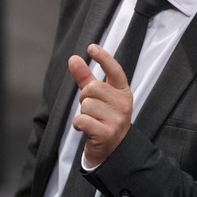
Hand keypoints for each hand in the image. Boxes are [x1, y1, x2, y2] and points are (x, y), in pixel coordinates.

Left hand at [69, 43, 132, 166]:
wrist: (113, 148)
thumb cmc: (104, 118)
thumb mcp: (97, 96)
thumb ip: (85, 77)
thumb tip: (73, 58)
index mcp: (123, 92)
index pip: (115, 70)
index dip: (103, 58)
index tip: (91, 47)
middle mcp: (123, 104)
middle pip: (93, 88)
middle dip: (85, 97)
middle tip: (91, 108)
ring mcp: (117, 119)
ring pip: (86, 105)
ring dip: (83, 113)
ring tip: (92, 120)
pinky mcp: (107, 133)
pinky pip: (82, 120)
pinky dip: (78, 124)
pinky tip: (86, 128)